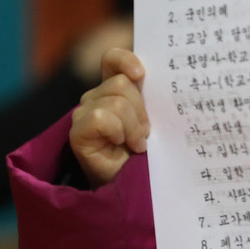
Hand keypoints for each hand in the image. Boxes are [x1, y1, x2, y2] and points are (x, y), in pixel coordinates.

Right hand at [70, 48, 148, 187]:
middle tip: (146, 133)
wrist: (138, 188)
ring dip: (133, 125)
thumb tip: (172, 79)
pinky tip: (121, 145)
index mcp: (116, 91)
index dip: (125, 60)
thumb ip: (155, 99)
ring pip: (114, 102)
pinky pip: (99, 118)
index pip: (112, 60)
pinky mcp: (77, 132)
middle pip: (121, 84)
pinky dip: (117, 131)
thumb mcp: (158, 121)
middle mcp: (97, 98)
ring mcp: (84, 114)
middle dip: (141, 110)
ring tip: (137, 143)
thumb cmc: (151, 155)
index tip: (141, 75)